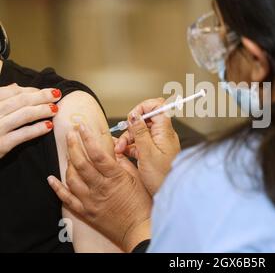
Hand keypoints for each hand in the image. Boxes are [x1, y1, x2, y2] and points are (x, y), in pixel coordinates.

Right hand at [0, 84, 61, 157]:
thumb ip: (1, 98)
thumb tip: (16, 85)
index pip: (12, 91)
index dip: (30, 90)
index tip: (43, 91)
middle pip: (21, 101)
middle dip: (41, 96)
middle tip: (57, 94)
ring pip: (24, 115)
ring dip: (42, 110)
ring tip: (55, 109)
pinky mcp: (1, 145)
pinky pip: (23, 134)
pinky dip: (37, 129)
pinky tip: (49, 126)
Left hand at [48, 123, 152, 251]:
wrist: (138, 229)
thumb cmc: (142, 203)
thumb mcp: (137, 178)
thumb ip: (123, 162)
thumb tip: (112, 148)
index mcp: (115, 178)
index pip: (97, 154)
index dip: (88, 138)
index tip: (82, 127)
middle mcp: (101, 188)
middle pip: (80, 163)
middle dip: (73, 145)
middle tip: (70, 133)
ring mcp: (91, 201)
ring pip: (71, 178)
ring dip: (67, 162)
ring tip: (70, 152)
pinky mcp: (86, 212)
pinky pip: (66, 198)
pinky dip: (57, 187)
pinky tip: (52, 178)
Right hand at [115, 98, 180, 195]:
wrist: (168, 194)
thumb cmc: (163, 178)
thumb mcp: (147, 153)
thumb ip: (140, 132)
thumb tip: (135, 115)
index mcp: (165, 131)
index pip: (159, 106)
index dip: (143, 108)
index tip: (132, 117)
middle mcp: (163, 135)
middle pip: (145, 120)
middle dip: (131, 128)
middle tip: (124, 141)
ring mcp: (158, 143)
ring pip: (140, 132)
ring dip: (128, 139)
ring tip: (120, 151)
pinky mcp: (153, 152)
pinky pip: (140, 143)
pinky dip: (130, 147)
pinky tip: (123, 154)